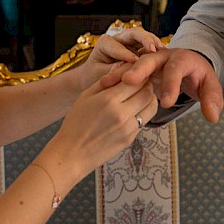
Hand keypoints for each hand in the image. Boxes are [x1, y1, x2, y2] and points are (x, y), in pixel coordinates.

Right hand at [41, 77, 158, 184]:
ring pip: (151, 107)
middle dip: (146, 84)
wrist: (72, 154)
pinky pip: (144, 120)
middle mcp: (122, 114)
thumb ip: (105, 82)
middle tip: (141, 82)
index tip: (135, 72)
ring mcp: (128, 128)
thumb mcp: (85, 96)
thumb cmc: (75, 123)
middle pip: (147, 92)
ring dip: (149, 98)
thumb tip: (121, 69)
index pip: (135, 80)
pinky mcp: (131, 139)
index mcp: (109, 100)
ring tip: (140, 95)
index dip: (138, 74)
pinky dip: (143, 112)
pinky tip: (133, 110)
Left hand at [77, 27, 163, 86]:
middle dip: (143, 39)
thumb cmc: (92, 79)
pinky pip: (150, 48)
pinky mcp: (141, 52)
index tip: (134, 61)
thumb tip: (124, 68)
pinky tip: (164, 55)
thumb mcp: (98, 76)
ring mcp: (131, 44)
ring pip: (144, 38)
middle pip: (133, 33)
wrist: (95, 83)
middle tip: (152, 48)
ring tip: (161, 50)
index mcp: (106, 43)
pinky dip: (157, 50)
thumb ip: (110, 71)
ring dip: (153, 42)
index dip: (126, 54)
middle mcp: (119, 40)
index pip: (117, 46)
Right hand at [101, 47, 223, 122]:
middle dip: (139, 69)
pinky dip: (116, 78)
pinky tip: (104, 87)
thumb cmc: (198, 76)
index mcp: (182, 59)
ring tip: (107, 84)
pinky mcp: (139, 68)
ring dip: (121, 73)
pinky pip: (126, 70)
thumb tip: (213, 116)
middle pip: (150, 59)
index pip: (176, 69)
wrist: (188, 65)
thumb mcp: (210, 86)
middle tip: (128, 81)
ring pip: (134, 64)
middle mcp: (163, 56)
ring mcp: (149, 60)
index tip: (167, 102)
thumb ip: (212, 100)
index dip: (171, 85)